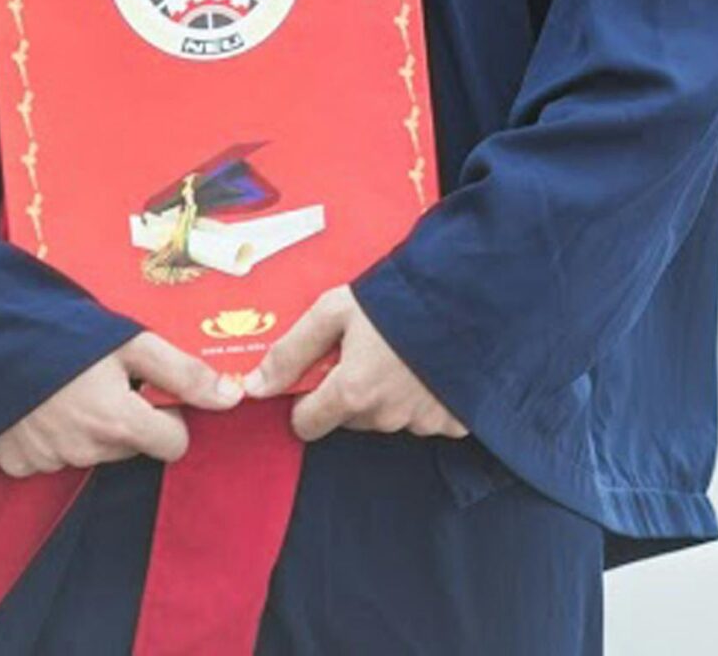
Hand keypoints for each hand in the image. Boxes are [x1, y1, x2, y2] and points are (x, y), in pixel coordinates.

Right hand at [0, 331, 242, 476]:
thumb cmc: (60, 331)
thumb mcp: (128, 340)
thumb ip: (182, 371)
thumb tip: (233, 398)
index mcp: (118, 424)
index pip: (173, 444)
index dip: (170, 415)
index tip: (149, 388)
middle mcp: (87, 453)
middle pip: (132, 446)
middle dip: (127, 416)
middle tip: (102, 377)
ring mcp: (49, 462)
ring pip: (92, 451)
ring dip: (88, 424)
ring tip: (66, 383)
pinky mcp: (17, 464)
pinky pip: (50, 457)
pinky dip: (51, 434)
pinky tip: (39, 401)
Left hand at [239, 284, 468, 443]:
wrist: (466, 293)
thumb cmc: (393, 297)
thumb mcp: (333, 311)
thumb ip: (290, 351)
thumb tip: (252, 388)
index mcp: (352, 392)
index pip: (308, 424)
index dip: (306, 399)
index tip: (320, 374)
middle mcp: (385, 417)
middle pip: (349, 417)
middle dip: (349, 390)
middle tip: (366, 349)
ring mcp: (421, 423)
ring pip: (386, 417)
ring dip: (387, 394)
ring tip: (400, 351)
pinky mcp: (453, 422)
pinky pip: (425, 419)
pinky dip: (423, 398)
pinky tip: (428, 366)